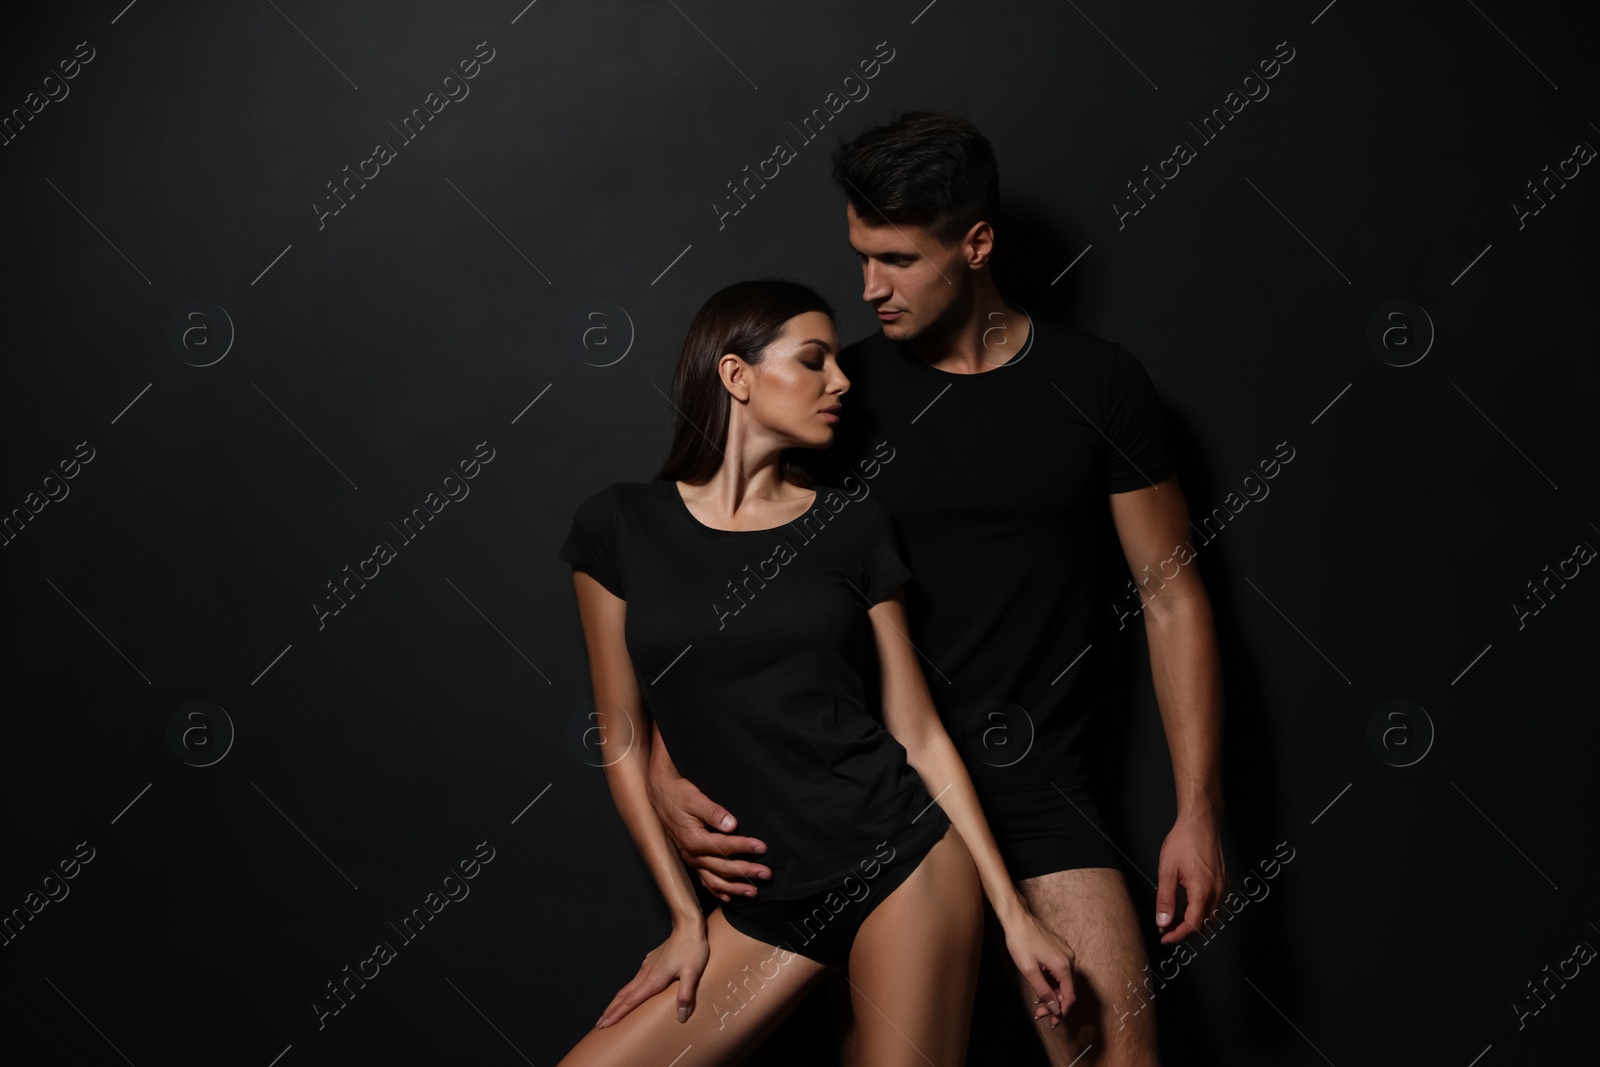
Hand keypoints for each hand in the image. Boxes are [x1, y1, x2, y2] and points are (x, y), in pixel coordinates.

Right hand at [595, 922, 709, 1028]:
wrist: (687, 926)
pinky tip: (629, 992)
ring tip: (610, 1012)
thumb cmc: (692, 949)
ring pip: (628, 987)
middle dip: (611, 1010)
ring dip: (617, 1001)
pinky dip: (628, 990)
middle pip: (624, 995)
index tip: (604, 1024)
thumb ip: (685, 995)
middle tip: (600, 1024)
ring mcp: (647, 967)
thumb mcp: (693, 973)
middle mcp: (647, 974)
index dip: (617, 1014)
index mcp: (654, 979)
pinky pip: (635, 980)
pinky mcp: (651, 962)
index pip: (631, 1001)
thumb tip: (681, 1017)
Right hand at [646, 732, 769, 901]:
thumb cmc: (679, 795)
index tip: (762, 847)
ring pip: (715, 881)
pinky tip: (730, 898)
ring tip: (754, 892)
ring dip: (735, 888)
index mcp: (694, 839)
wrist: (661, 796)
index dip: (744, 847)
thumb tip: (732, 825)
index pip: (724, 847)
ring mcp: (691, 860)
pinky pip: (705, 881)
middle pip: (723, 868)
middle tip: (766, 874)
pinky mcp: (692, 861)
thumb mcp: (696, 798)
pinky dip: (718, 891)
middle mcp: (692, 854)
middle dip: (746, 872)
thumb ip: (714, 812)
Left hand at [1001, 906, 1075, 1029]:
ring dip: (1053, 992)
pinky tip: (1041, 984)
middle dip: (1055, 1003)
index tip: (1053, 1022)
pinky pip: (1060, 970)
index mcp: (1064, 966)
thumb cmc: (1020, 942)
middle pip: (1068, 989)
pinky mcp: (1060, 949)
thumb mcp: (1029, 970)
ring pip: (1064, 980)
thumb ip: (1043, 991)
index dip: (1062, 1012)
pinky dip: (1052, 981)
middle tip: (1040, 1013)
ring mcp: (1066, 952)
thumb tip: (1055, 1009)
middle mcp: (1069, 959)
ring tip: (1037, 1000)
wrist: (1017, 918)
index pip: (1070, 996)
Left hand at [1154, 809, 1225, 943]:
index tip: (1165, 937)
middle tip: (1166, 928)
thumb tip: (1163, 921)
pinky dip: (1202, 912)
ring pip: (1211, 918)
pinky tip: (1188, 907)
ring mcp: (1223, 888)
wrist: (1201, 823)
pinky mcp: (1225, 883)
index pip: (1192, 926)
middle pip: (1203, 926)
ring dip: (1193, 923)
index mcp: (1202, 891)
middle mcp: (1217, 892)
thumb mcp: (1167, 871)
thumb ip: (1165, 899)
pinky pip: (1216, 906)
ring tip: (1174, 919)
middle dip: (1184, 932)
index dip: (1177, 936)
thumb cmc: (1184, 841)